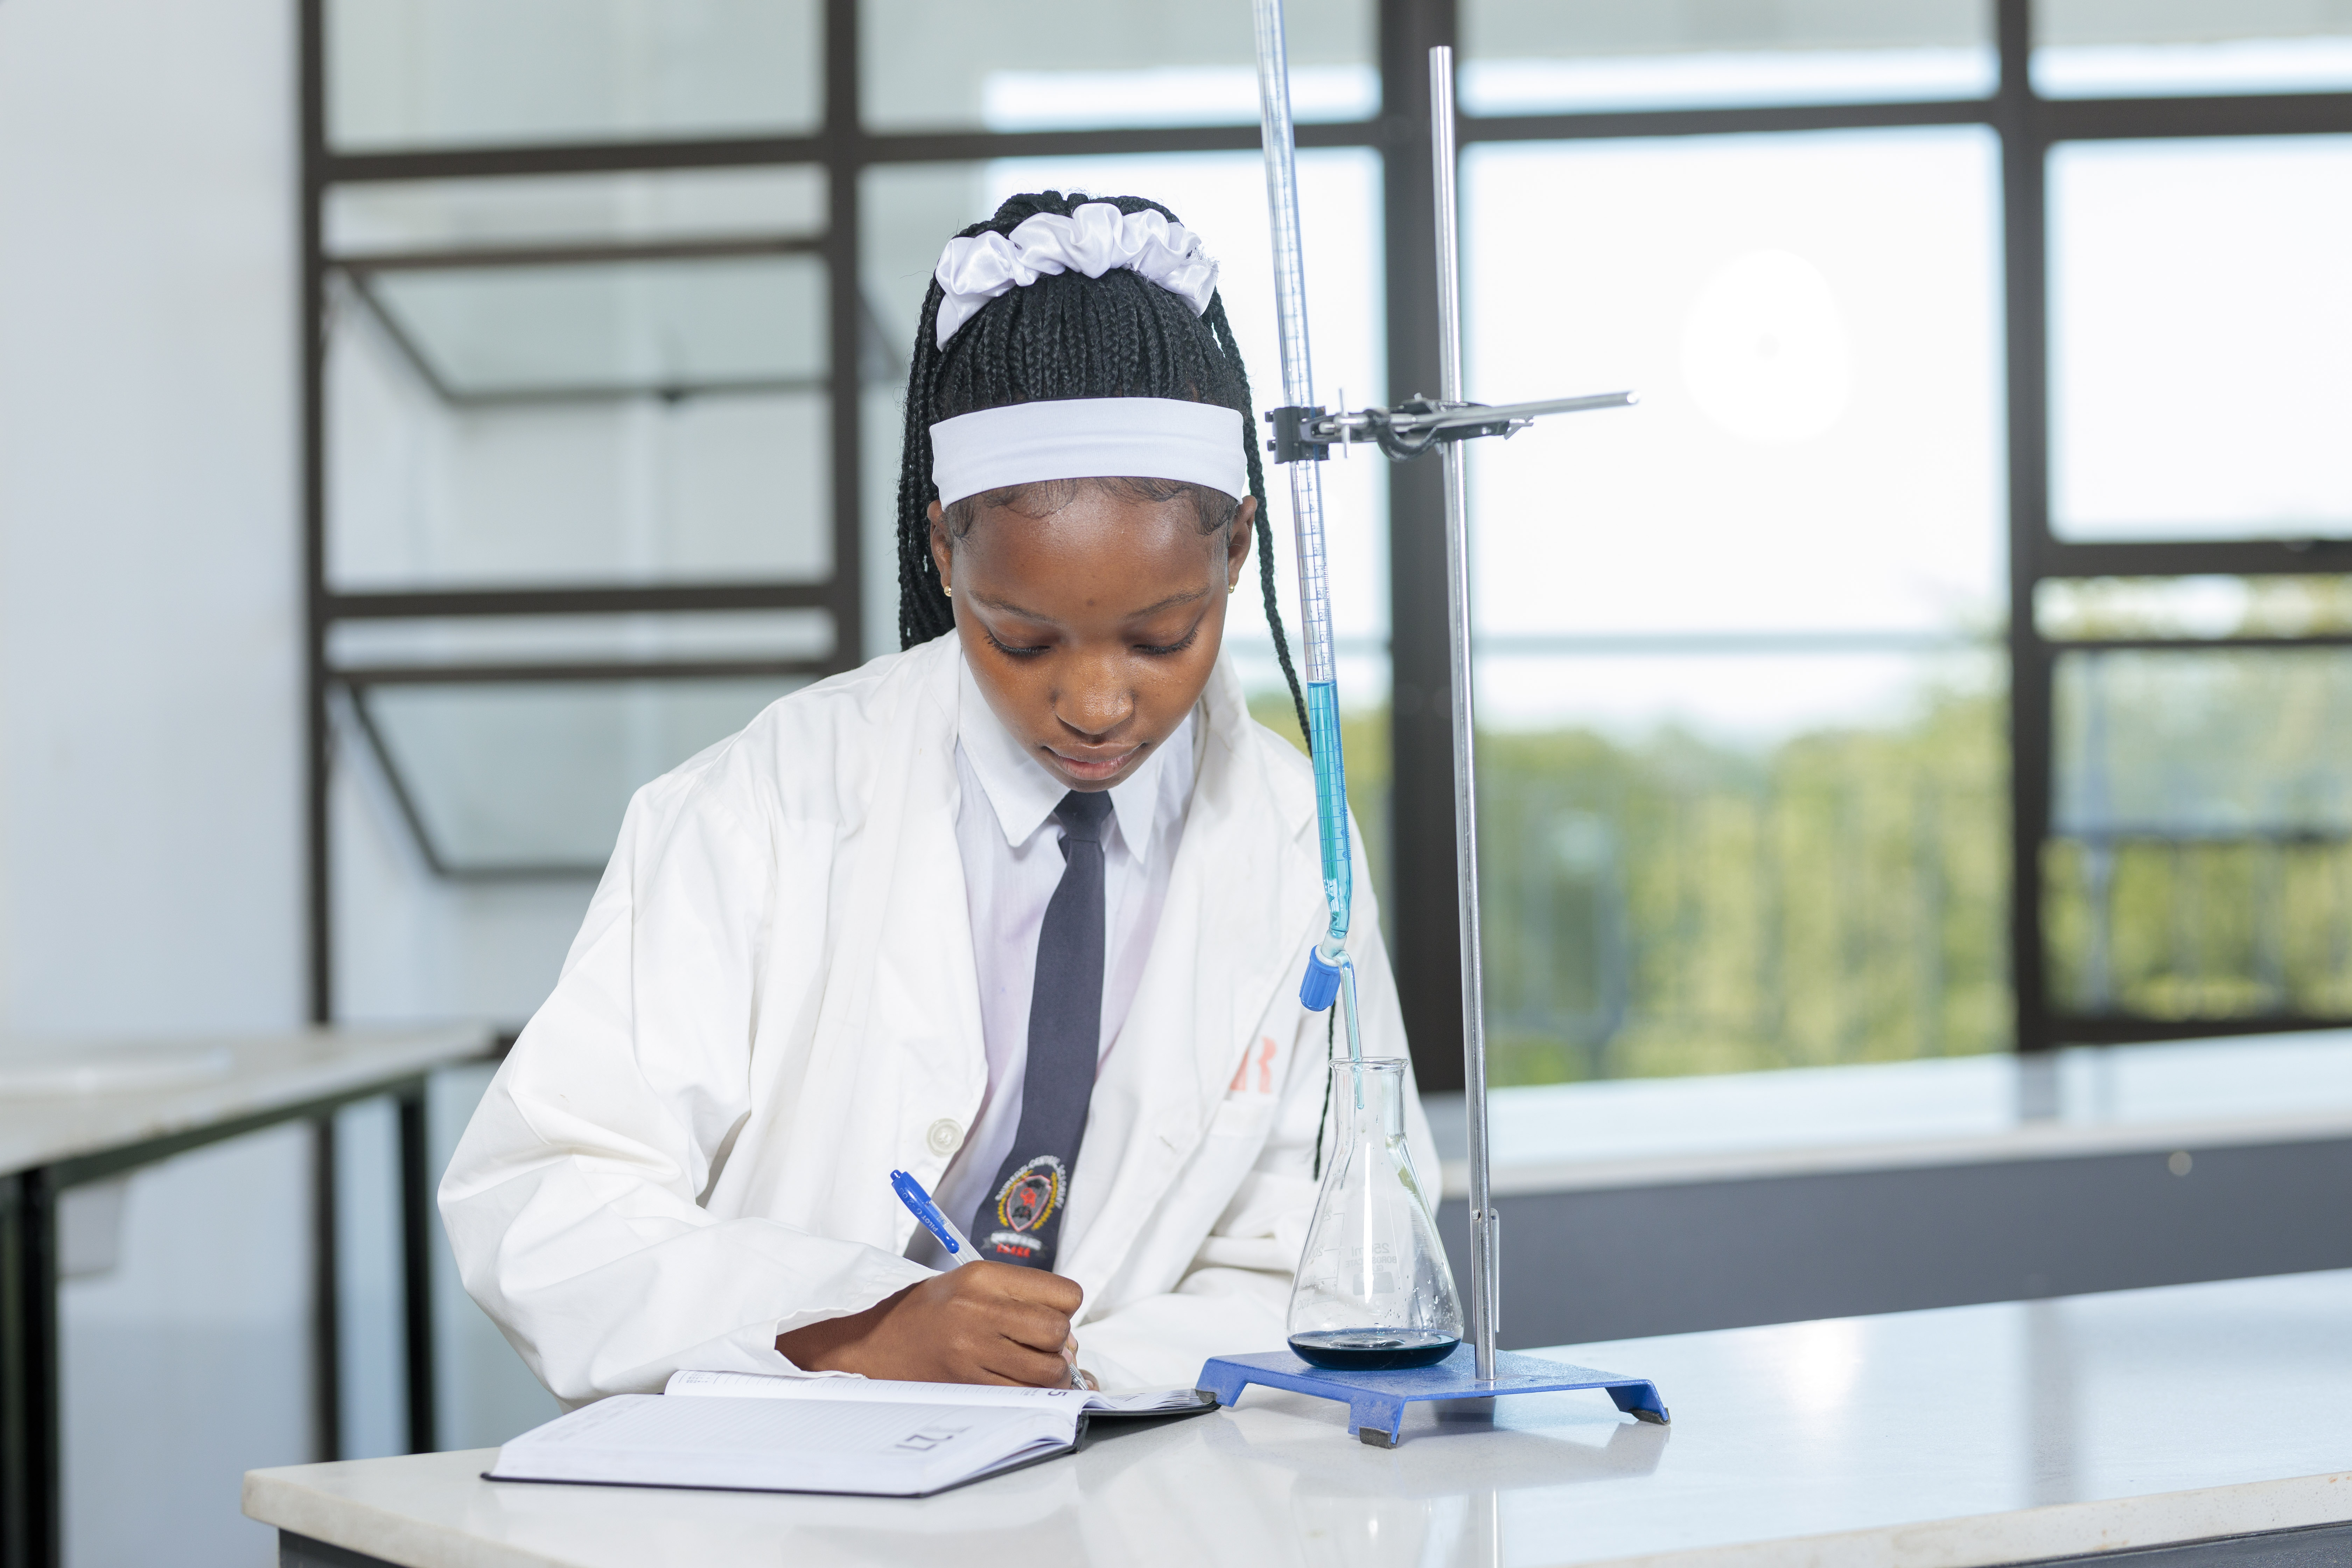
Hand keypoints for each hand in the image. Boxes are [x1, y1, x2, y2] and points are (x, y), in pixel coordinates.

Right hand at [777, 1263, 1083, 1386]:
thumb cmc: (923, 1314)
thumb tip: (1067, 1331)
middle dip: (1059, 1344)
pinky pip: (1023, 1395)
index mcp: (982, 1278)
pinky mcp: (967, 1386)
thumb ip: (1017, 1297)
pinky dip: (1029, 1393)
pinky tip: (1012, 1383)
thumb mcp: (967, 1283)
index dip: (1064, 1308)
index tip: (1050, 1315)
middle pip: (1058, 1333)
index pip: (1063, 1294)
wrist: (871, 1346)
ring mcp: (972, 1352)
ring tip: (1026, 1366)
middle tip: (1039, 1346)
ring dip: (1048, 1374)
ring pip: (1048, 1371)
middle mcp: (979, 1312)